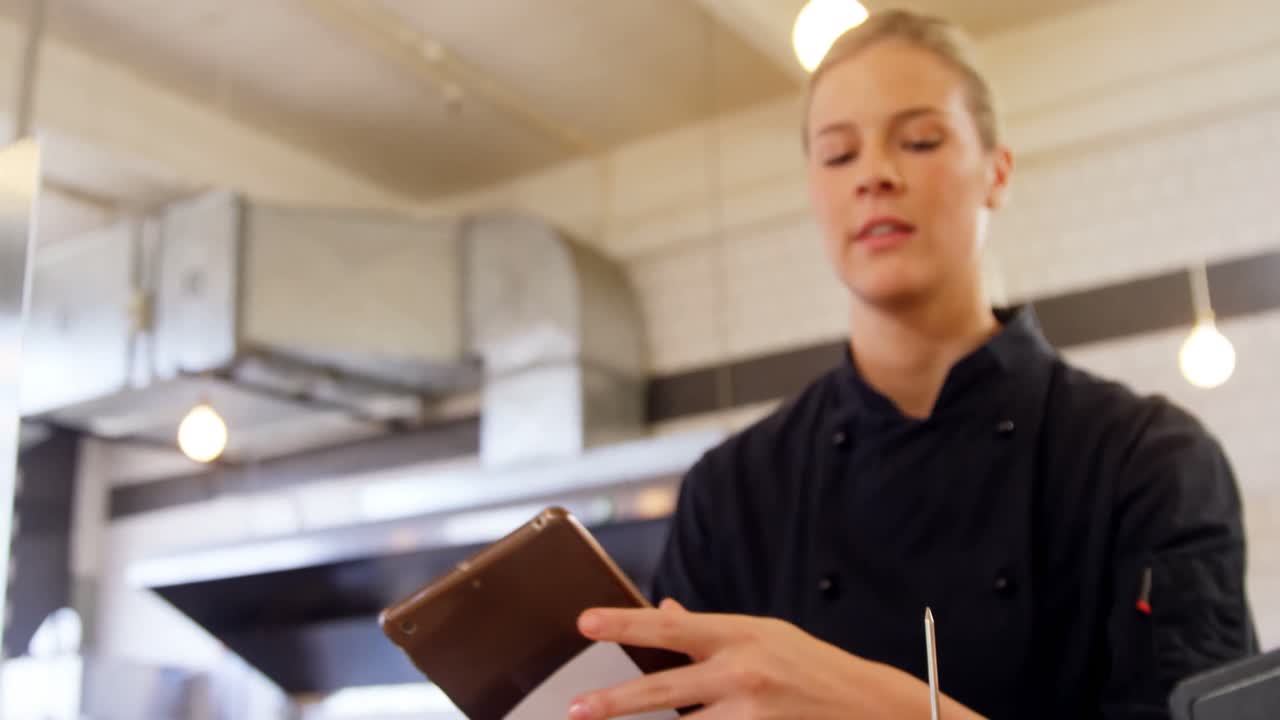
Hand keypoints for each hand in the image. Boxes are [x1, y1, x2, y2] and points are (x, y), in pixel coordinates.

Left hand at [568, 599, 984, 718]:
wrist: (870, 704)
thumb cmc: (811, 665)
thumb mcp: (763, 635)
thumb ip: (710, 633)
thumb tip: (666, 614)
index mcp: (740, 634)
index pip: (671, 628)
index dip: (625, 624)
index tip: (585, 622)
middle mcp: (742, 673)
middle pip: (664, 690)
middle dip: (615, 703)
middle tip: (577, 710)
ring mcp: (751, 714)